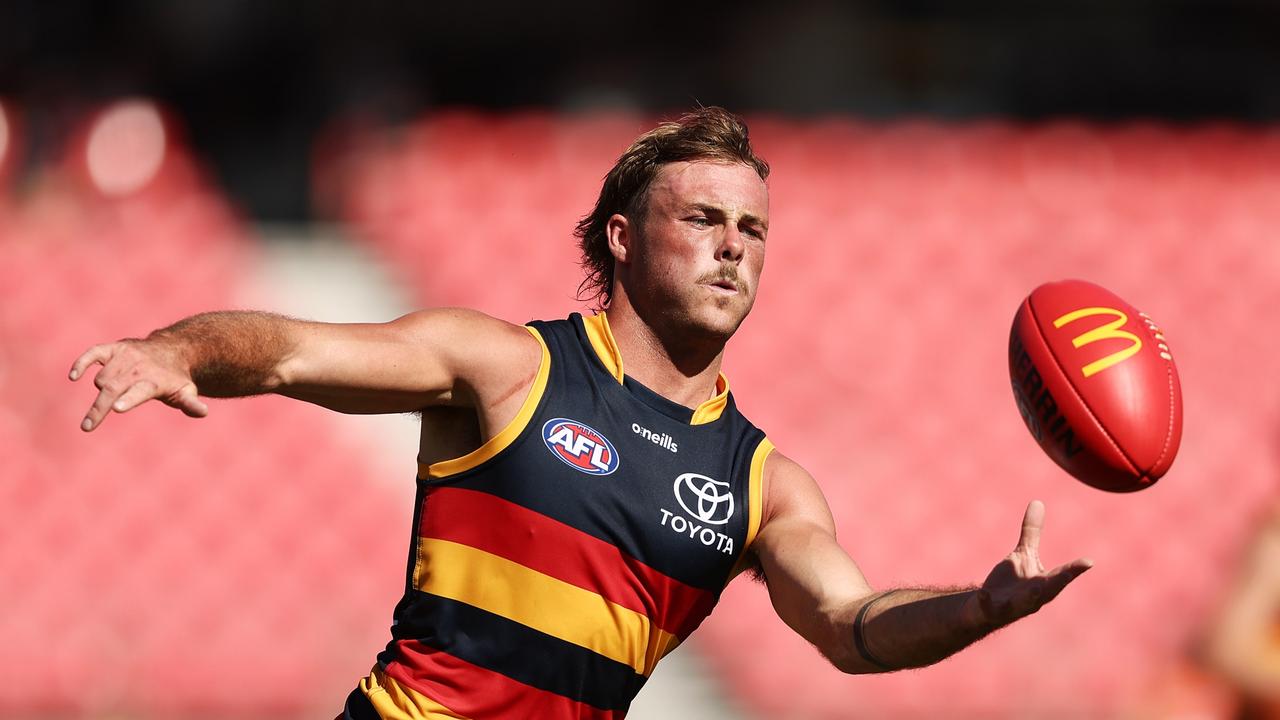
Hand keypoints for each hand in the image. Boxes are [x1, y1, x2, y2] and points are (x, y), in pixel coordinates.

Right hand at [69, 340, 207, 430]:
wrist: (173, 349)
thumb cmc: (175, 378)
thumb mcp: (186, 391)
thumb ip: (190, 403)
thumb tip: (203, 412)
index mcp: (154, 381)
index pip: (139, 391)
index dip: (129, 399)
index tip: (117, 408)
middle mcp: (137, 367)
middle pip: (113, 389)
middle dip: (99, 408)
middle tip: (87, 426)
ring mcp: (123, 356)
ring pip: (102, 378)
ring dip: (101, 390)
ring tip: (112, 395)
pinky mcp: (112, 348)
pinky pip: (92, 353)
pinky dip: (82, 363)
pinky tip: (73, 376)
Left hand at [968, 500, 1092, 628]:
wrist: (986, 606)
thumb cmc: (1013, 580)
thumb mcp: (1023, 554)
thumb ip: (1032, 532)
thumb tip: (1037, 501)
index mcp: (1043, 584)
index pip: (1061, 576)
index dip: (1075, 569)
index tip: (1089, 561)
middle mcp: (1032, 597)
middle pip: (1048, 591)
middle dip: (1057, 583)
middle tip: (1067, 574)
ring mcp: (1012, 606)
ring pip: (1022, 605)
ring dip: (1028, 598)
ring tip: (1033, 590)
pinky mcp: (991, 611)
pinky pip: (989, 607)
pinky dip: (987, 601)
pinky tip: (984, 592)